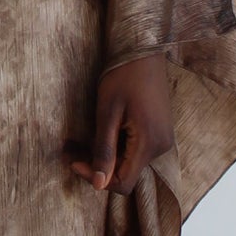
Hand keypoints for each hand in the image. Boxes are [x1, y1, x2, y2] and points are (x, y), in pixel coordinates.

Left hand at [70, 54, 172, 195]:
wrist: (144, 50)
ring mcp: (163, 139)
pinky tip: (103, 131)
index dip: (96, 178)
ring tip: (82, 140)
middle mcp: (161, 147)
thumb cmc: (123, 76)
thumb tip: (98, 184)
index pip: (123, 183)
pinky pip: (136, 150)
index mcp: (149, 143)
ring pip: (130, 162)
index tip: (74, 161)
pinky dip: (117, 147)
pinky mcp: (160, 131)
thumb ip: (104, 150)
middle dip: (97, 166)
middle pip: (126, 173)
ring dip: (106, 156)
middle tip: (72, 149)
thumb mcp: (108, 113)